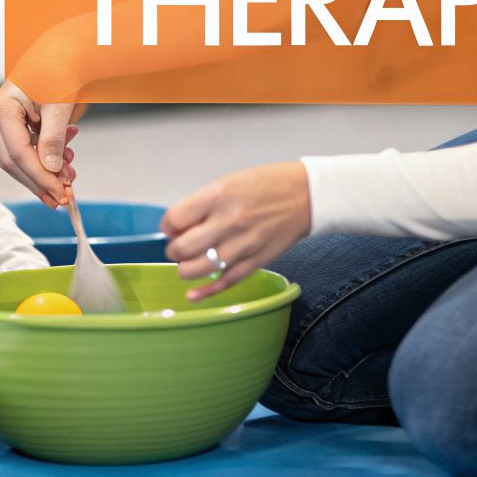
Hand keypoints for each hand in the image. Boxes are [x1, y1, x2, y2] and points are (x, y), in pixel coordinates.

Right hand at [0, 80, 85, 208]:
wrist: (64, 51)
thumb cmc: (60, 68)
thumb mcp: (59, 106)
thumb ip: (53, 140)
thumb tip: (51, 170)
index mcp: (2, 109)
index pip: (18, 153)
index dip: (40, 177)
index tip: (61, 192)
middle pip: (14, 161)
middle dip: (40, 181)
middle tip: (63, 197)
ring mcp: (5, 122)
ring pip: (19, 159)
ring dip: (44, 173)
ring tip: (70, 176)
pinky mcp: (16, 125)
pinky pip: (27, 150)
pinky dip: (45, 160)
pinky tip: (66, 161)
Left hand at [162, 162, 310, 300]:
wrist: (307, 195)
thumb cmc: (268, 184)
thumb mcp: (229, 182)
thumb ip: (203, 203)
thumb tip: (179, 227)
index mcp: (218, 196)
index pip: (175, 220)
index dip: (168, 226)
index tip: (174, 227)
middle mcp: (228, 221)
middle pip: (182, 248)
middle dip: (174, 249)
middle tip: (180, 246)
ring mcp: (242, 244)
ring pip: (198, 269)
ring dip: (186, 269)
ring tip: (189, 262)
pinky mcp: (256, 261)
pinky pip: (225, 282)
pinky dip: (206, 291)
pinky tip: (193, 294)